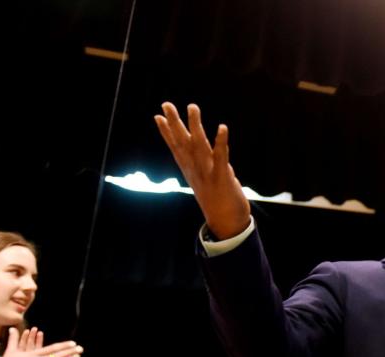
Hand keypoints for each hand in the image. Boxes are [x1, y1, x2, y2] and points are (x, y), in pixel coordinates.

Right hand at [154, 102, 250, 239]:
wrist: (226, 225)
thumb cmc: (218, 202)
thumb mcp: (205, 182)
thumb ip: (202, 167)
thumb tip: (199, 158)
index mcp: (191, 171)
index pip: (176, 148)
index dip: (167, 132)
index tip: (158, 116)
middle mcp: (196, 170)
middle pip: (183, 143)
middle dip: (174, 123)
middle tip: (166, 104)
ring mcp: (208, 174)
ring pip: (200, 146)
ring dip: (195, 126)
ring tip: (192, 107)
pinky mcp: (223, 178)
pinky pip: (221, 157)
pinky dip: (221, 142)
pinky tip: (222, 127)